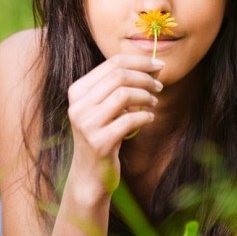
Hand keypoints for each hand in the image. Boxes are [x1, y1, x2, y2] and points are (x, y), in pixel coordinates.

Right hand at [65, 55, 163, 200]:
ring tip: (154, 102)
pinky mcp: (99, 142)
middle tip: (159, 86)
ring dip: (146, 96)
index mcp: (77, 91)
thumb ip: (120, 86)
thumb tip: (153, 66)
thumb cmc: (102, 135)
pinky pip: (130, 120)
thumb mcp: (104, 107)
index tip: (159, 65)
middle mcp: (78, 105)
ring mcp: (87, 124)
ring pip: (124, 95)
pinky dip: (145, 116)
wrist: (90, 174)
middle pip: (119, 76)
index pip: (112, 63)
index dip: (140, 61)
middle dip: (145, 78)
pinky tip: (149, 118)